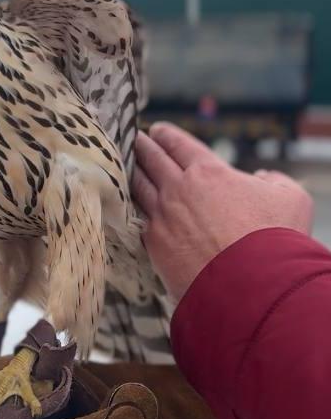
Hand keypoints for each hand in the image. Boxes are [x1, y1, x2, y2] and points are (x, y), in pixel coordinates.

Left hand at [132, 122, 313, 300]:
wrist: (251, 287)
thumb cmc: (275, 241)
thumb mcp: (290, 198)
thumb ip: (274, 181)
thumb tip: (262, 178)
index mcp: (209, 171)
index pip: (179, 144)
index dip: (166, 134)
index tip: (157, 130)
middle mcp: (179, 188)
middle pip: (152, 159)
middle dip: (143, 147)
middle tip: (135, 140)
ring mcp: (162, 215)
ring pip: (139, 186)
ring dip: (132, 172)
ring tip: (127, 166)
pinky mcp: (154, 242)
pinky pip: (138, 217)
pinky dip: (132, 206)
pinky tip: (130, 204)